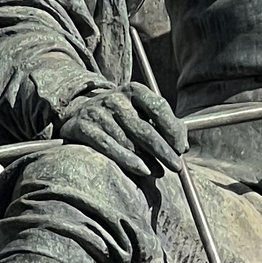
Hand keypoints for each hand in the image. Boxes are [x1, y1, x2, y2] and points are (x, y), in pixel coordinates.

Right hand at [58, 83, 188, 177]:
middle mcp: (115, 99)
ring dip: (147, 160)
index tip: (181, 148)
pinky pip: (109, 147)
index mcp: (134, 90)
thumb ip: (163, 125)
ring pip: (128, 142)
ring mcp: (98, 112)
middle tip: (177, 166)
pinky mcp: (83, 127)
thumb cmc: (120, 117)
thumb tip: (182, 147)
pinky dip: (127, 160)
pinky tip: (143, 171)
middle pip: (144, 129)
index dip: (173, 130)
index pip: (158, 108)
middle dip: (163, 150)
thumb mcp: (140, 112)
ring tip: (160, 172)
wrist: (78, 113)